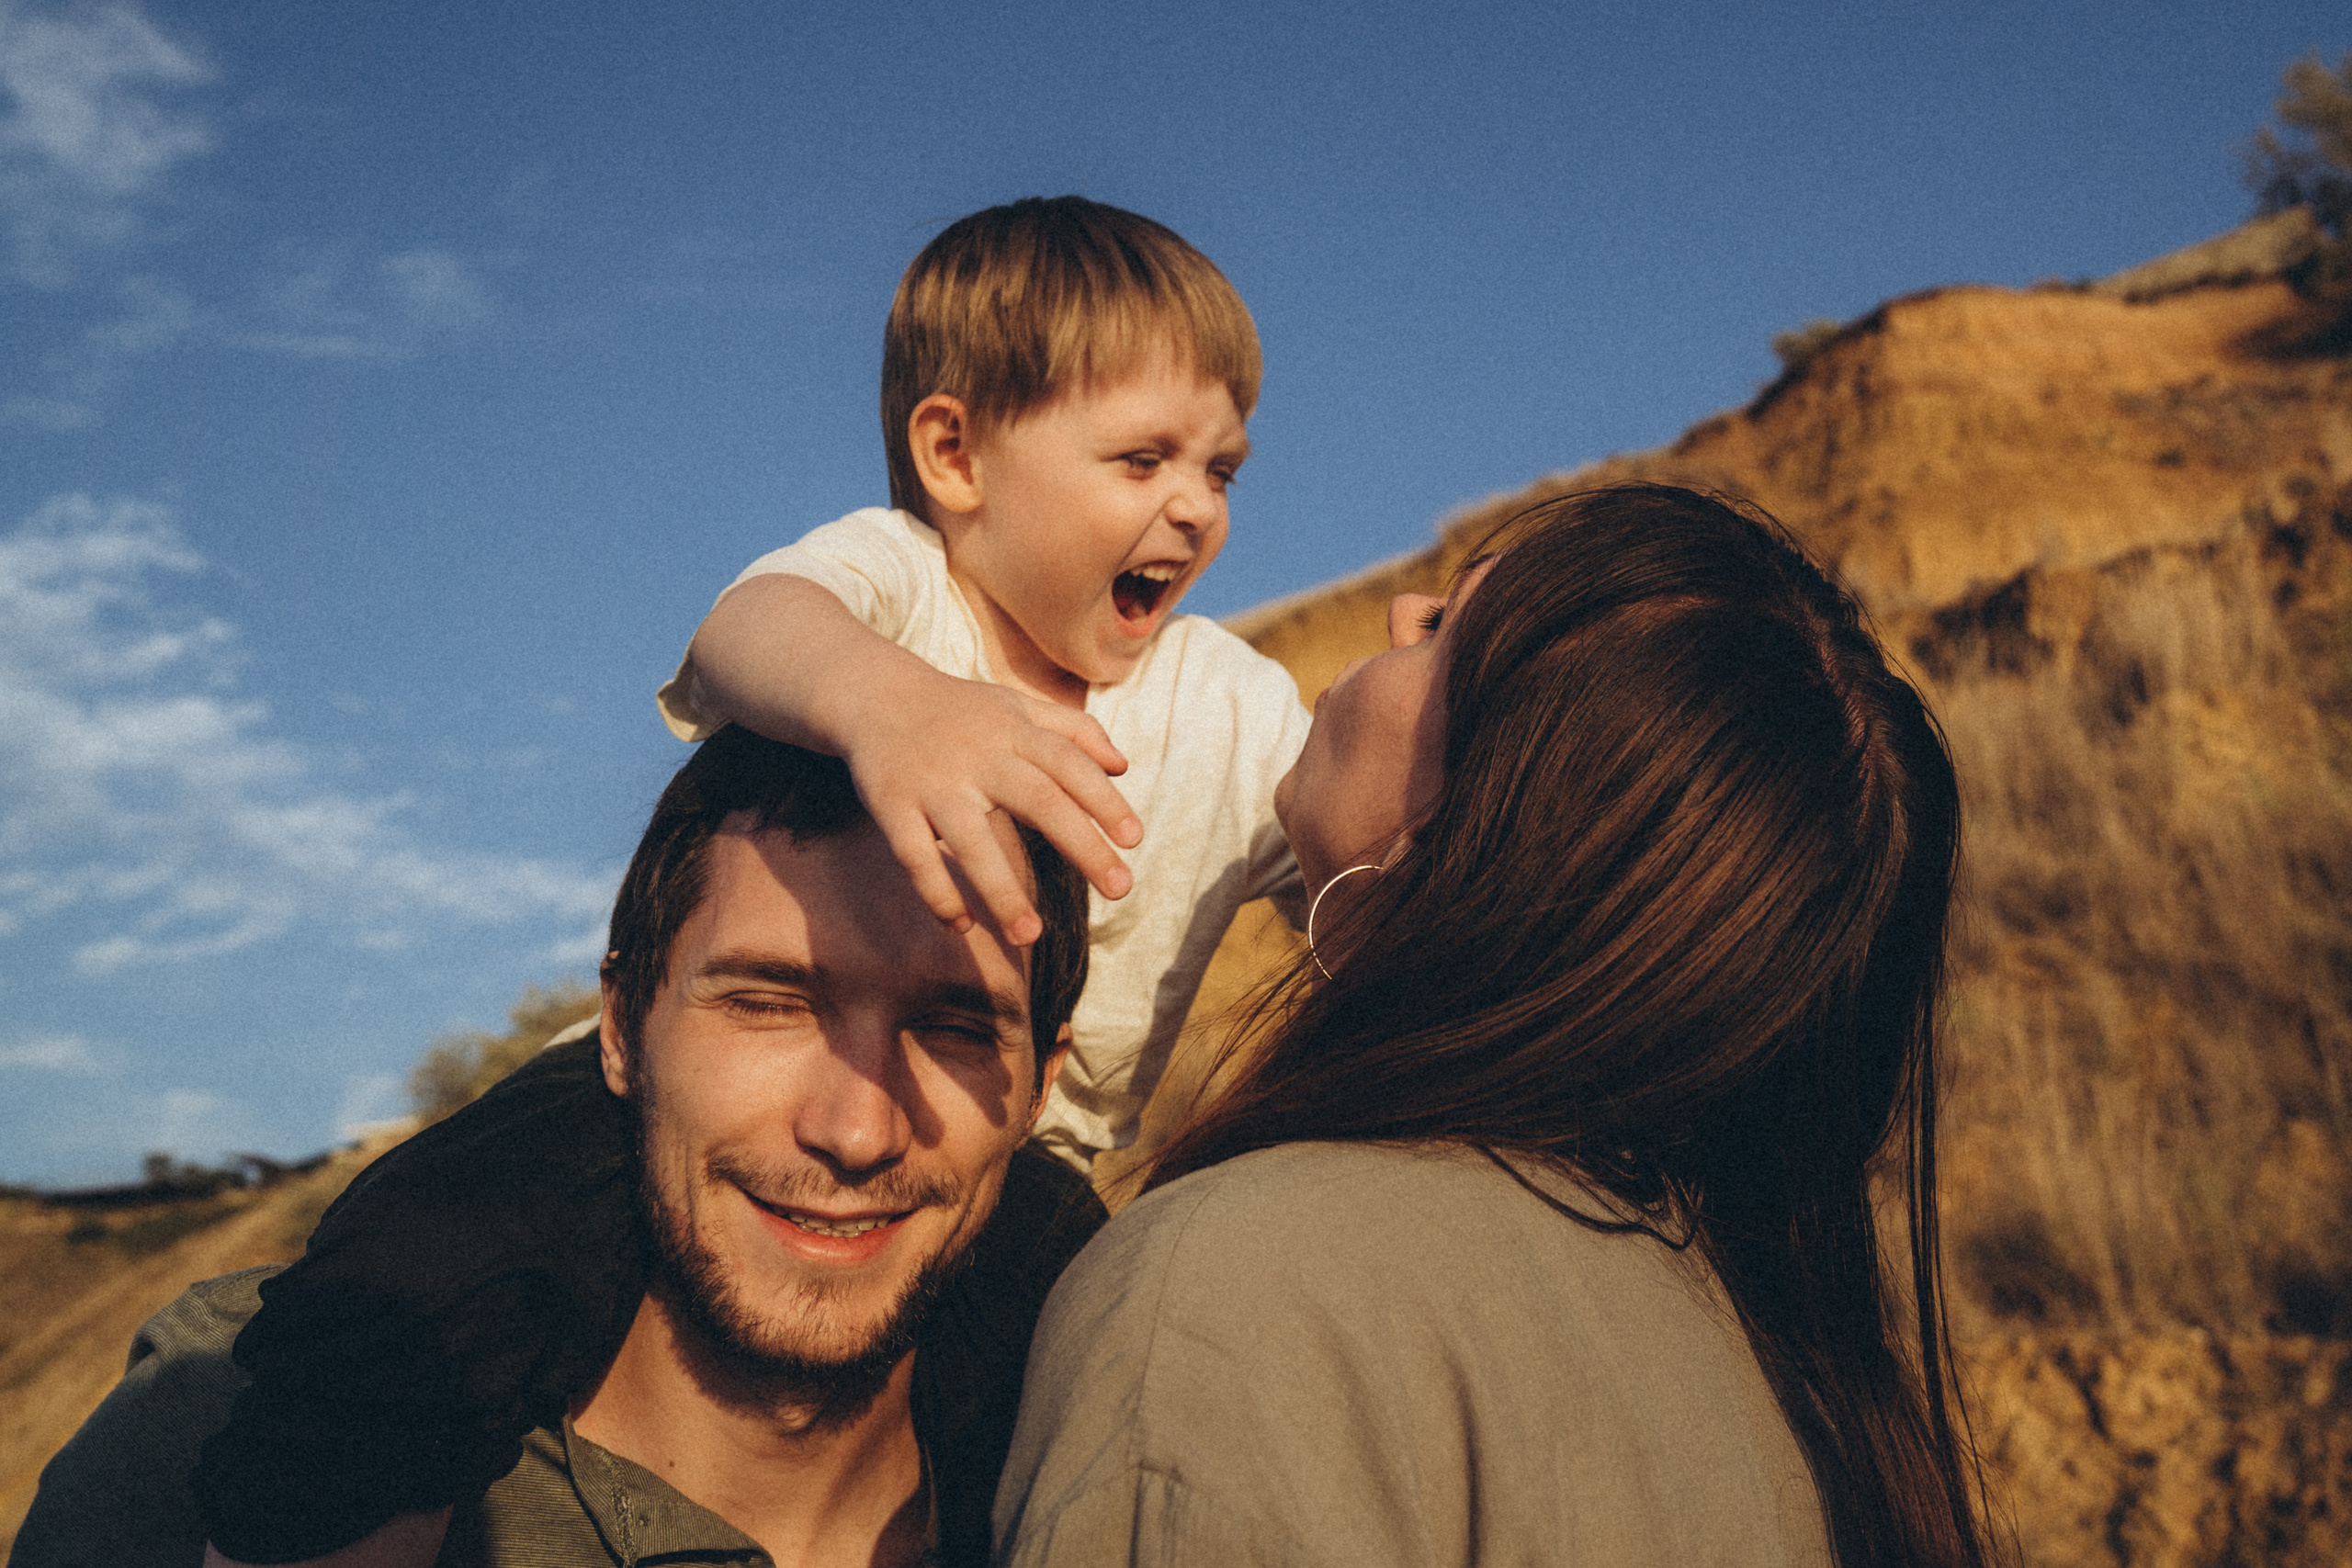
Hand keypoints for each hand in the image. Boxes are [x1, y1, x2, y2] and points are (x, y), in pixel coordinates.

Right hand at [845, 668, 1140, 944]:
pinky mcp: (892, 805)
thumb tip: (1123, 766)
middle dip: (1082, 846)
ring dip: (1001, 891)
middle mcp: (977, 755)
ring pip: (971, 841)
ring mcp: (932, 783)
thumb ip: (1073, 730)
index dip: (1103, 800)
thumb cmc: (960, 710)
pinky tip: (961, 926)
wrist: (872, 694)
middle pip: (1038, 800)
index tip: (1134, 840)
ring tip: (1030, 936)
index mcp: (1013, 731)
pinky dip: (936, 892)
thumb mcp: (1017, 706)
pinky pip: (914, 856)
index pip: (1069, 764)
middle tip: (1120, 889)